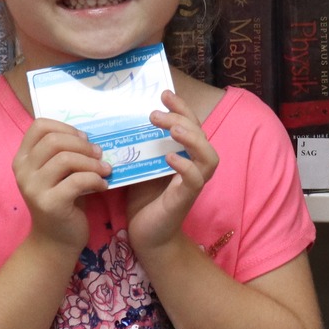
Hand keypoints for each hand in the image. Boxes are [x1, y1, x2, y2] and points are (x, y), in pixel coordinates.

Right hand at [15, 117, 108, 251]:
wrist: (55, 240)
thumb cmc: (62, 201)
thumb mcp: (57, 173)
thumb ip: (63, 153)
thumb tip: (90, 137)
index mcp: (23, 159)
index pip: (39, 126)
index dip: (65, 128)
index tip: (83, 140)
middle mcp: (23, 171)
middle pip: (54, 140)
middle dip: (83, 145)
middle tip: (100, 155)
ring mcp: (33, 188)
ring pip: (66, 159)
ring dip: (92, 162)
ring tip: (105, 170)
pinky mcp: (50, 204)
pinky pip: (77, 181)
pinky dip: (95, 179)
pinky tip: (103, 186)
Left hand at [125, 91, 217, 256]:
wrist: (145, 235)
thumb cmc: (143, 199)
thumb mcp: (139, 165)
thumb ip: (138, 145)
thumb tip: (120, 118)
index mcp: (183, 154)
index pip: (190, 123)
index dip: (180, 106)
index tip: (163, 92)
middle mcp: (193, 166)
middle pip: (200, 134)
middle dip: (181, 118)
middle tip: (155, 113)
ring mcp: (192, 183)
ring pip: (208, 156)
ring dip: (192, 139)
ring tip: (172, 130)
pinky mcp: (185, 200)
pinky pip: (196, 180)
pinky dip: (186, 167)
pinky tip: (170, 158)